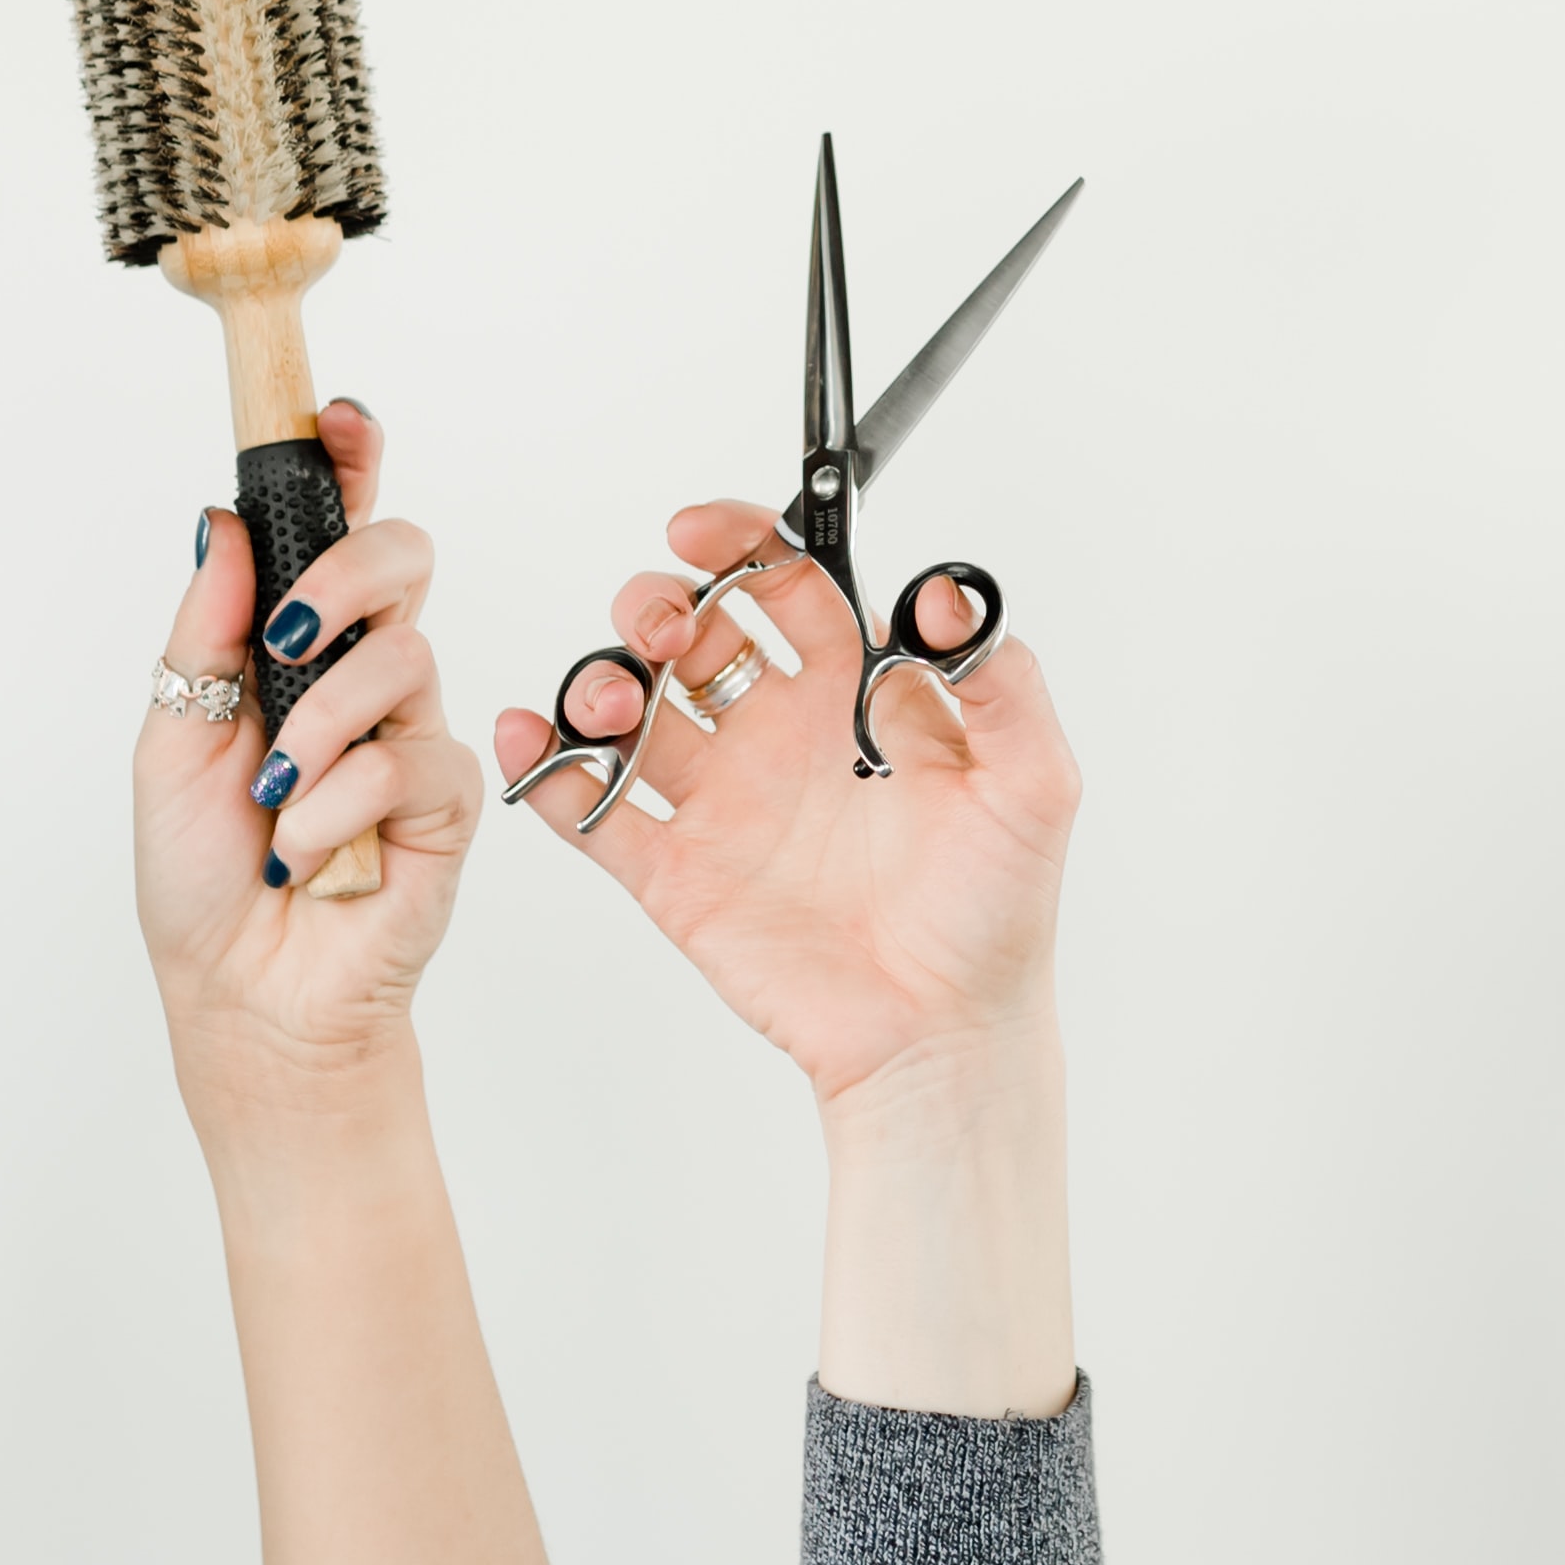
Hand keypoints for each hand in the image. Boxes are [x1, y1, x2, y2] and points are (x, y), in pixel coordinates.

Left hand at [138, 402, 482, 1115]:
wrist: (242, 993)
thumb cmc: (203, 876)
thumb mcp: (170, 736)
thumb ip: (204, 629)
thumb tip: (221, 520)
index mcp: (299, 646)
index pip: (340, 531)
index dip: (351, 461)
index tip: (336, 417)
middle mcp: (365, 676)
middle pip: (403, 558)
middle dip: (349, 573)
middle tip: (290, 636)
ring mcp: (414, 735)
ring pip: (406, 657)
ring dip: (319, 727)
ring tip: (276, 793)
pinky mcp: (449, 803)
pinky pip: (413, 761)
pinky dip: (340, 804)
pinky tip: (309, 851)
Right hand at [491, 501, 1080, 1109]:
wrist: (946, 1034)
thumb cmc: (996, 911)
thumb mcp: (1032, 781)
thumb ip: (1001, 680)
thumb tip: (945, 595)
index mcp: (856, 694)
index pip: (785, 586)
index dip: (741, 544)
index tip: (702, 529)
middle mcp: (780, 734)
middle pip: (693, 633)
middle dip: (660, 605)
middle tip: (666, 626)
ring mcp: (721, 802)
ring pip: (633, 708)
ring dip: (603, 679)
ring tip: (615, 698)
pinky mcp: (676, 874)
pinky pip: (593, 808)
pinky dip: (548, 766)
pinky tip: (532, 738)